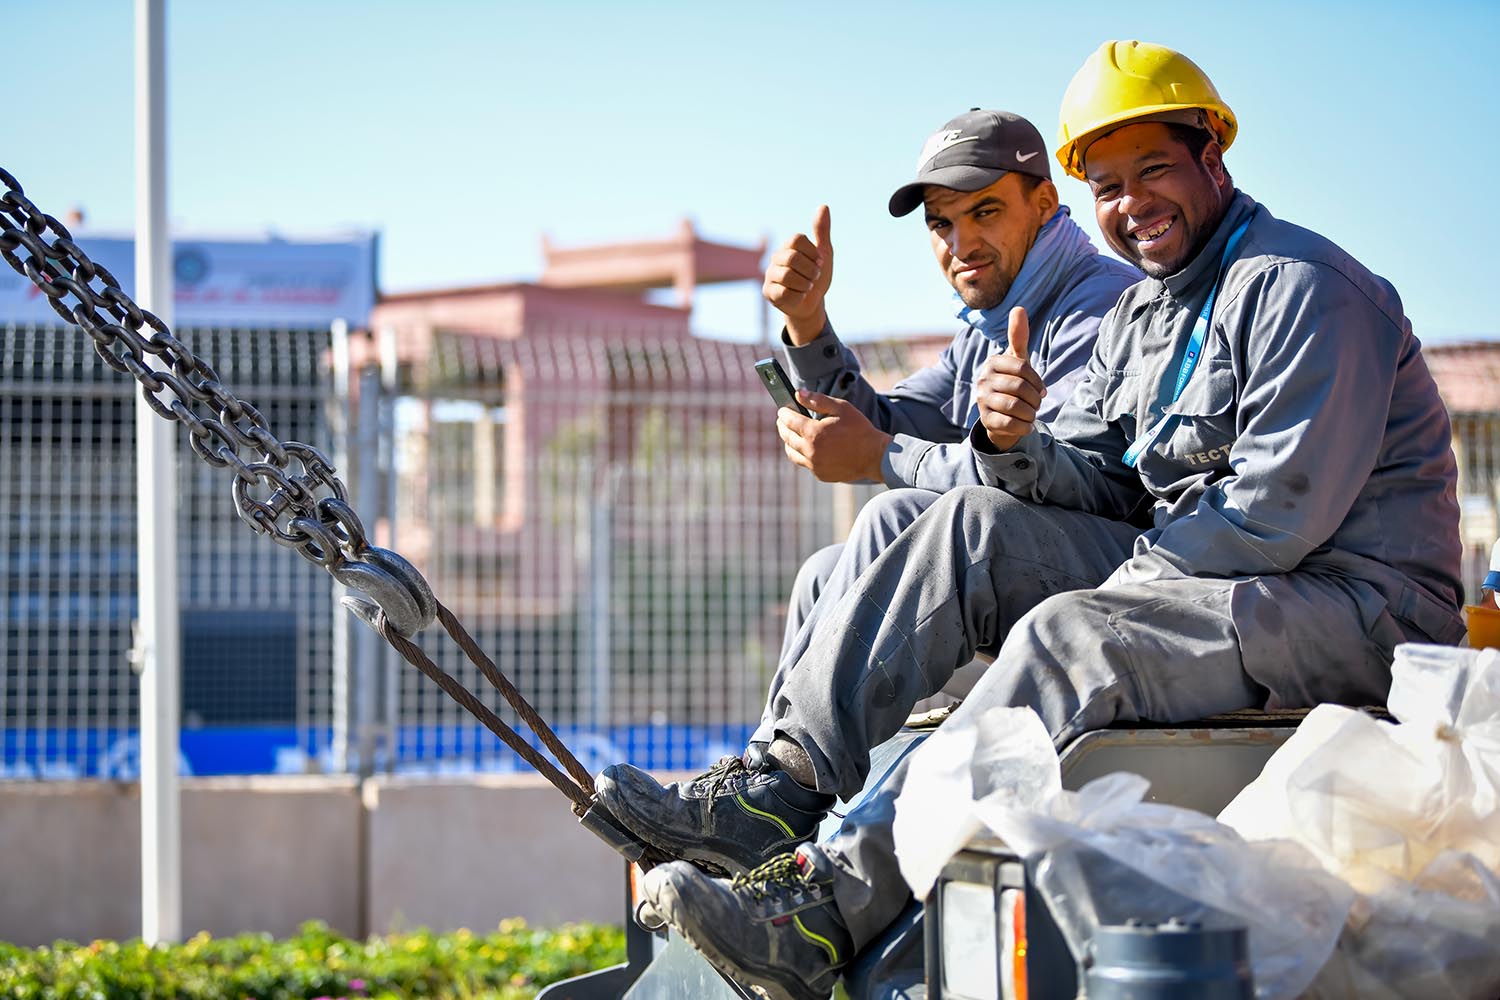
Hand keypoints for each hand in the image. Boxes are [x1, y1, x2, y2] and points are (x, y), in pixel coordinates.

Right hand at [763, 206, 833, 344]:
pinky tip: (799, 296)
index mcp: (788, 246)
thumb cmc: (816, 276)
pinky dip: (798, 296)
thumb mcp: (824, 254)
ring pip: (787, 276)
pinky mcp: (768, 292)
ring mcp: (769, 275)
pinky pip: (784, 293)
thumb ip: (822, 231)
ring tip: (807, 287)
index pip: (796, 239)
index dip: (812, 253)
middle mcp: (776, 258)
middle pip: (792, 258)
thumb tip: (824, 206)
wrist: (812, 303)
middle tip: (815, 277)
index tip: (819, 262)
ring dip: (805, 285)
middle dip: (810, 271)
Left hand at [776, 389, 891, 482]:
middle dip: (783, 426)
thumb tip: (799, 393)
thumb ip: (818, 400)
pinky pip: (805, 463)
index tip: (782, 410)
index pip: (789, 420)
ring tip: (790, 434)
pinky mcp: (820, 474)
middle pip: (787, 437)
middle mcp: (810, 451)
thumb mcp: (841, 408)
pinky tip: (806, 447)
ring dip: (788, 442)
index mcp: (814, 432)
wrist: (875, 456)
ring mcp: (814, 465)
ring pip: (792, 453)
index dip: (784, 413)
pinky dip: (802, 454)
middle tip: (782, 420)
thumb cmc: (860, 429)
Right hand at [975, 307, 1045, 451]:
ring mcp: (982, 400)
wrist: (1000, 415)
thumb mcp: (1017, 361)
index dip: (1037, 381)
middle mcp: (983, 380)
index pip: (1022, 368)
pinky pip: (1009, 423)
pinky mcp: (985, 420)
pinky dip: (1024, 426)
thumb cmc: (1012, 382)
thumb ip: (1018, 337)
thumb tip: (1019, 308)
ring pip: (1015, 407)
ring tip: (1032, 414)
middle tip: (1037, 404)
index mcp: (992, 363)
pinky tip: (1027, 426)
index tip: (1042, 390)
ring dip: (1031, 413)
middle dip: (1035, 399)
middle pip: (1020, 388)